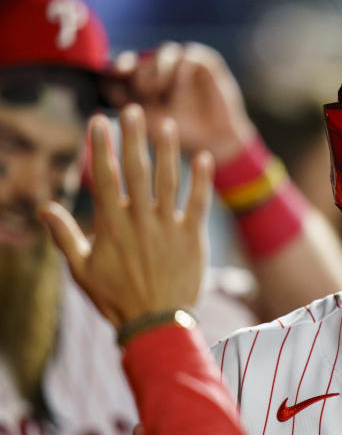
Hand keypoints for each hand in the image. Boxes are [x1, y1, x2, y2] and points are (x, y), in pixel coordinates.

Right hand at [39, 104, 212, 326]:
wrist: (155, 324)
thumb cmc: (116, 297)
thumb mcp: (82, 270)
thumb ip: (64, 236)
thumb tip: (44, 208)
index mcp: (111, 225)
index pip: (104, 177)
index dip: (101, 147)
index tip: (99, 120)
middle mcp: (139, 221)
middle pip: (136, 171)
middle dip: (134, 138)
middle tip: (133, 109)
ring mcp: (168, 228)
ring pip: (168, 182)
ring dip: (168, 151)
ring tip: (167, 124)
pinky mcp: (192, 237)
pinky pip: (199, 204)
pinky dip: (202, 182)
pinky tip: (203, 158)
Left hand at [106, 43, 255, 162]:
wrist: (214, 143)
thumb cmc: (180, 134)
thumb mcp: (147, 120)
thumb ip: (126, 104)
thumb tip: (102, 86)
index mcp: (148, 79)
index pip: (128, 64)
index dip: (119, 65)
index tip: (114, 72)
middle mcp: (166, 68)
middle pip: (145, 55)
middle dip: (137, 68)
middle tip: (136, 83)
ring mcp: (187, 65)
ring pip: (165, 52)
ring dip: (157, 68)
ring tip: (155, 88)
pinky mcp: (207, 65)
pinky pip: (189, 56)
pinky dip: (179, 69)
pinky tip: (176, 88)